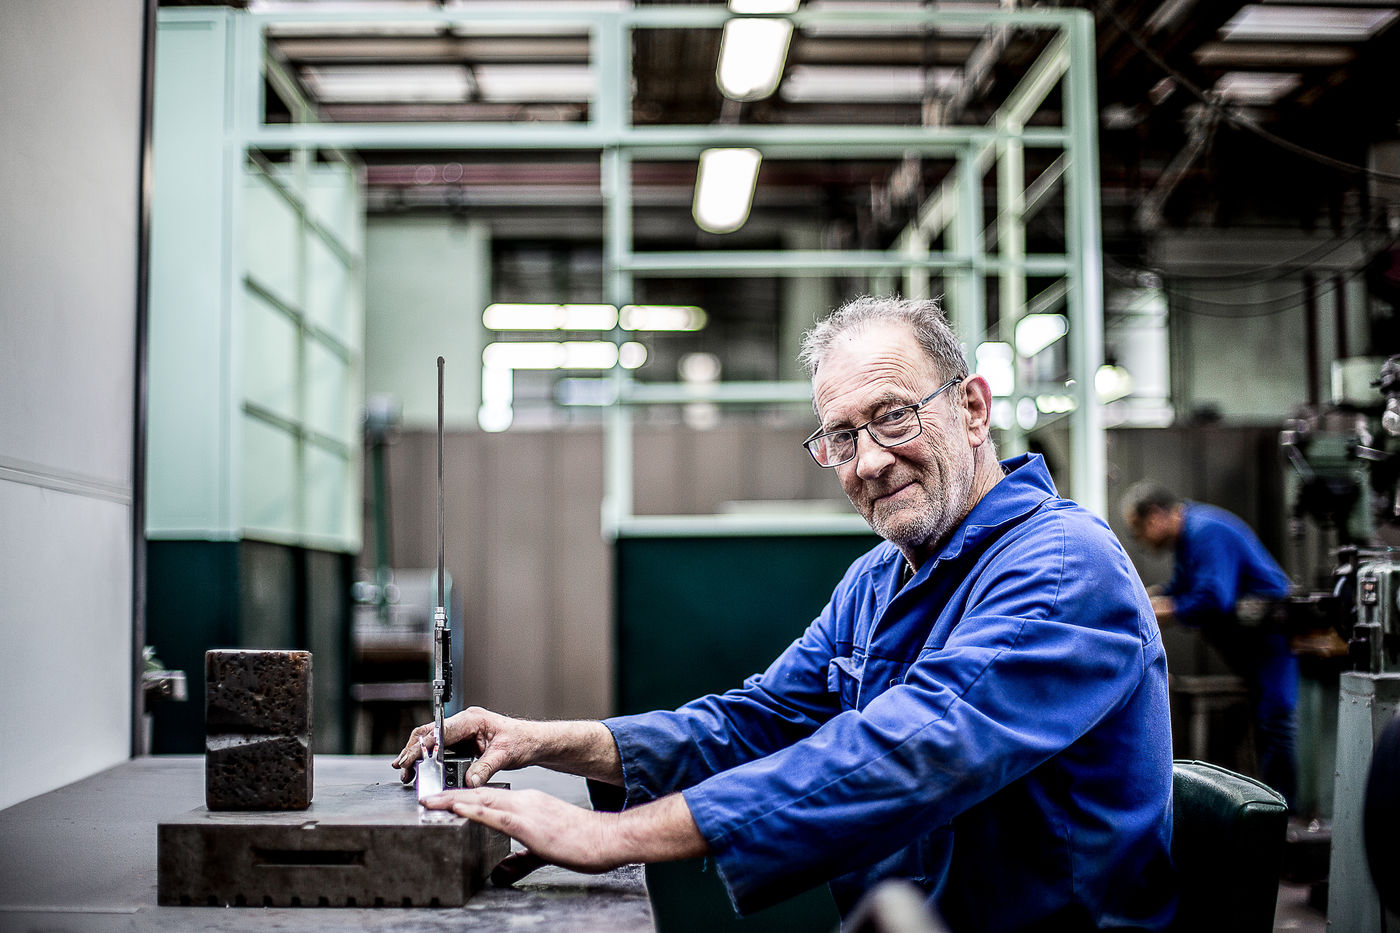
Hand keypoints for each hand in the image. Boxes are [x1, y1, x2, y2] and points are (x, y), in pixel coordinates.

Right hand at [392, 706, 533, 786]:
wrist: (533, 742)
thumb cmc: (523, 741)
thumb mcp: (505, 755)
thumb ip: (485, 769)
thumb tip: (468, 782)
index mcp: (472, 720)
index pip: (439, 732)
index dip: (422, 747)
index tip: (409, 760)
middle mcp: (464, 723)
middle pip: (429, 734)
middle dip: (413, 751)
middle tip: (402, 769)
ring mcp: (462, 731)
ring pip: (432, 741)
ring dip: (418, 756)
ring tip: (407, 773)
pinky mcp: (463, 742)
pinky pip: (440, 749)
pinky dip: (428, 759)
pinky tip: (421, 770)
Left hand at [422, 788, 622, 874]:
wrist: (606, 837)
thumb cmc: (582, 842)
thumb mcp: (544, 852)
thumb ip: (521, 861)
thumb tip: (502, 872)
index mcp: (528, 805)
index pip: (489, 799)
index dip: (464, 799)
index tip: (443, 801)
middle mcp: (524, 802)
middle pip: (479, 796)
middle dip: (451, 796)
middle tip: (427, 797)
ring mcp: (526, 810)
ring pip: (482, 801)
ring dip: (454, 800)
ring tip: (431, 801)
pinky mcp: (529, 824)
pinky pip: (496, 816)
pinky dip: (474, 811)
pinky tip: (458, 809)